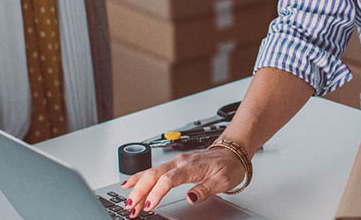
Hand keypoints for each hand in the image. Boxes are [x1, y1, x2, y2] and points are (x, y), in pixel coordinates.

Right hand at [120, 147, 245, 216]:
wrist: (232, 153)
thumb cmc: (228, 166)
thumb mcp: (222, 181)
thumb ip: (205, 190)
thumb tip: (190, 198)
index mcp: (191, 166)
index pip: (169, 179)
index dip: (157, 193)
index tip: (149, 205)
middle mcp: (180, 162)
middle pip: (154, 175)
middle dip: (140, 191)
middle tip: (131, 208)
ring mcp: (175, 161)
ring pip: (151, 172)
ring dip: (138, 187)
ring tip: (128, 202)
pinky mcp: (174, 164)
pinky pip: (153, 170)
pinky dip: (140, 177)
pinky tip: (130, 184)